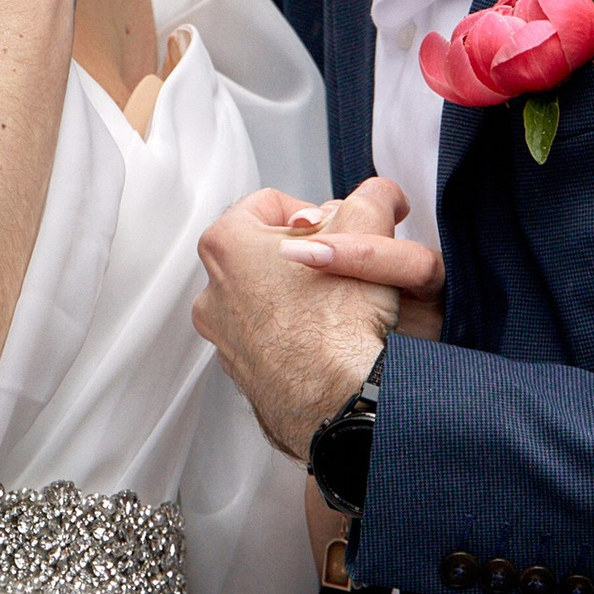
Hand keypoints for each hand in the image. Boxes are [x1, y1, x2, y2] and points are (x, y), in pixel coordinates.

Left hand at [193, 179, 435, 460]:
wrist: (338, 400)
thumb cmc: (341, 321)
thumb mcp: (367, 229)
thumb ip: (372, 198)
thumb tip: (381, 194)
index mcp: (226, 243)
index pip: (271, 204)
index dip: (315, 214)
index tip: (339, 232)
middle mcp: (212, 289)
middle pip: (264, 251)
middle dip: (304, 252)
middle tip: (341, 264)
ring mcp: (221, 335)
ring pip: (264, 295)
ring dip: (296, 293)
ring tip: (334, 305)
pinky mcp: (240, 370)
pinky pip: (266, 336)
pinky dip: (290, 332)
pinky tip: (323, 339)